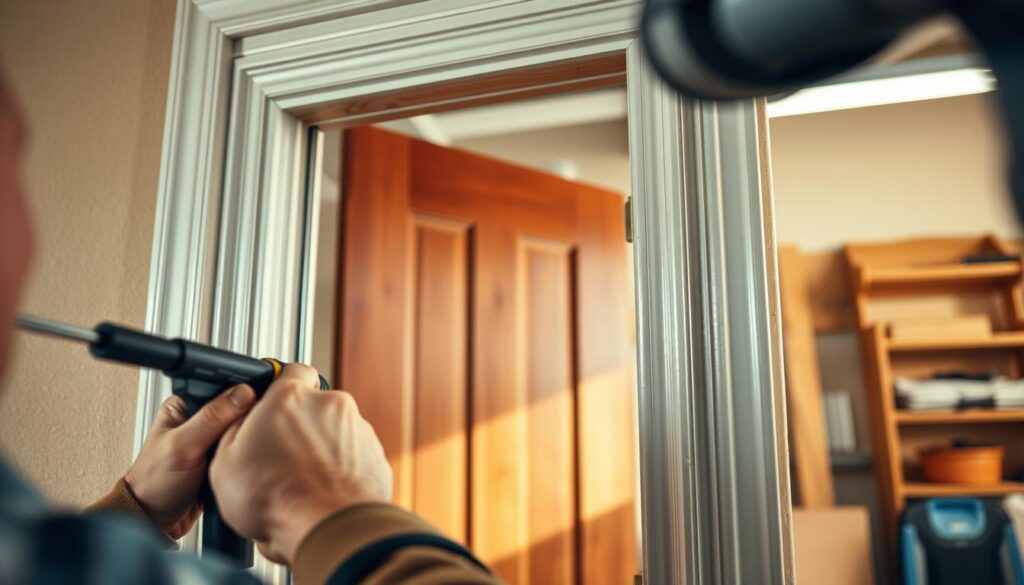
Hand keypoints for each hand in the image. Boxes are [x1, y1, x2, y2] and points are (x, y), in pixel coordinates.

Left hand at [124, 386, 255, 538]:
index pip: (223, 390)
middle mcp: (199, 420)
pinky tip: (244, 463)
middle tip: (240, 440)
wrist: (155, 521)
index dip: (242, 397)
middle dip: (244, 424)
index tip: (254, 409)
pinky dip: (245, 458)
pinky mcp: (220, 458)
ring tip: (240, 454)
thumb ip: (212, 418)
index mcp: (185, 405)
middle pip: (237, 411)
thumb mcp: (182, 446)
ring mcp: (211, 440)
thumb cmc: (153, 484)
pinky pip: (242, 451)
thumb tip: (242, 393)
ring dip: (245, 443)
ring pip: (242, 432)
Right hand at [210, 364, 392, 564]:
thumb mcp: (225, 462)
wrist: (328, 529)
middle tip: (282, 458)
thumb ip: (236, 428)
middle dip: (299, 427)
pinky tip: (323, 491)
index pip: (291, 371)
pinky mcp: (375, 453)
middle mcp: (330, 405)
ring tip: (302, 482)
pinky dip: (341, 467)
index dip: (281, 389)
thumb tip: (245, 420)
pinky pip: (353, 454)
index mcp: (290, 398)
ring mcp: (357, 428)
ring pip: (334, 432)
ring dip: (320, 449)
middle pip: (313, 406)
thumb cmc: (277, 500)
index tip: (274, 406)